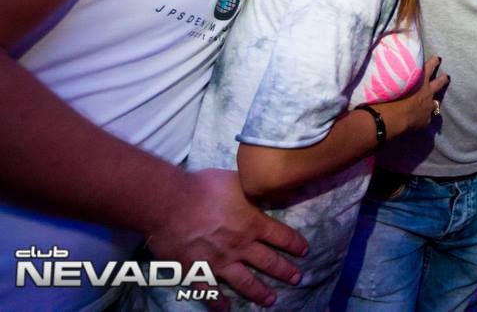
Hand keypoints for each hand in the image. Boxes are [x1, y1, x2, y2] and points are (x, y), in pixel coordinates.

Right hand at [145, 169, 307, 307]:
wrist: (170, 203)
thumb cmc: (204, 187)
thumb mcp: (238, 180)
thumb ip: (253, 190)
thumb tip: (266, 188)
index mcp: (253, 223)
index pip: (282, 236)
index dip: (295, 244)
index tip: (304, 251)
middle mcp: (240, 246)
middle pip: (269, 262)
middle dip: (285, 271)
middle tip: (297, 279)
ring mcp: (219, 262)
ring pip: (246, 282)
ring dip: (260, 292)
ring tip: (271, 300)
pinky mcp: (197, 272)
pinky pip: (210, 292)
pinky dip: (218, 303)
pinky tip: (225, 309)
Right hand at [379, 56, 448, 133]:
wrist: (393, 117)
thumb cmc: (389, 96)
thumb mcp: (393, 82)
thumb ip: (397, 78)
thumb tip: (391, 76)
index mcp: (420, 80)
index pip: (429, 66)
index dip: (434, 62)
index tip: (437, 59)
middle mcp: (427, 92)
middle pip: (439, 83)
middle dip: (443, 79)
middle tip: (446, 77)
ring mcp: (428, 106)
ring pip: (437, 102)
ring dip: (436, 101)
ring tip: (437, 101)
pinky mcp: (426, 119)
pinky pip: (427, 117)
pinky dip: (425, 117)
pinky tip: (421, 119)